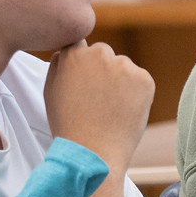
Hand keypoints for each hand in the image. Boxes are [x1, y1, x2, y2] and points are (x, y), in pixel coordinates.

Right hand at [45, 39, 152, 170]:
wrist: (94, 152)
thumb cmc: (68, 125)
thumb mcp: (51, 91)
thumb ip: (58, 64)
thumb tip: (67, 49)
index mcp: (74, 54)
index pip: (79, 44)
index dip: (80, 63)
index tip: (82, 78)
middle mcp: (100, 54)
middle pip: (102, 53)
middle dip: (101, 69)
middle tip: (96, 98)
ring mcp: (124, 65)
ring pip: (122, 66)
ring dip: (119, 79)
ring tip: (109, 108)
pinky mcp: (145, 79)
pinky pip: (139, 79)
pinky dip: (135, 91)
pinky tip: (123, 110)